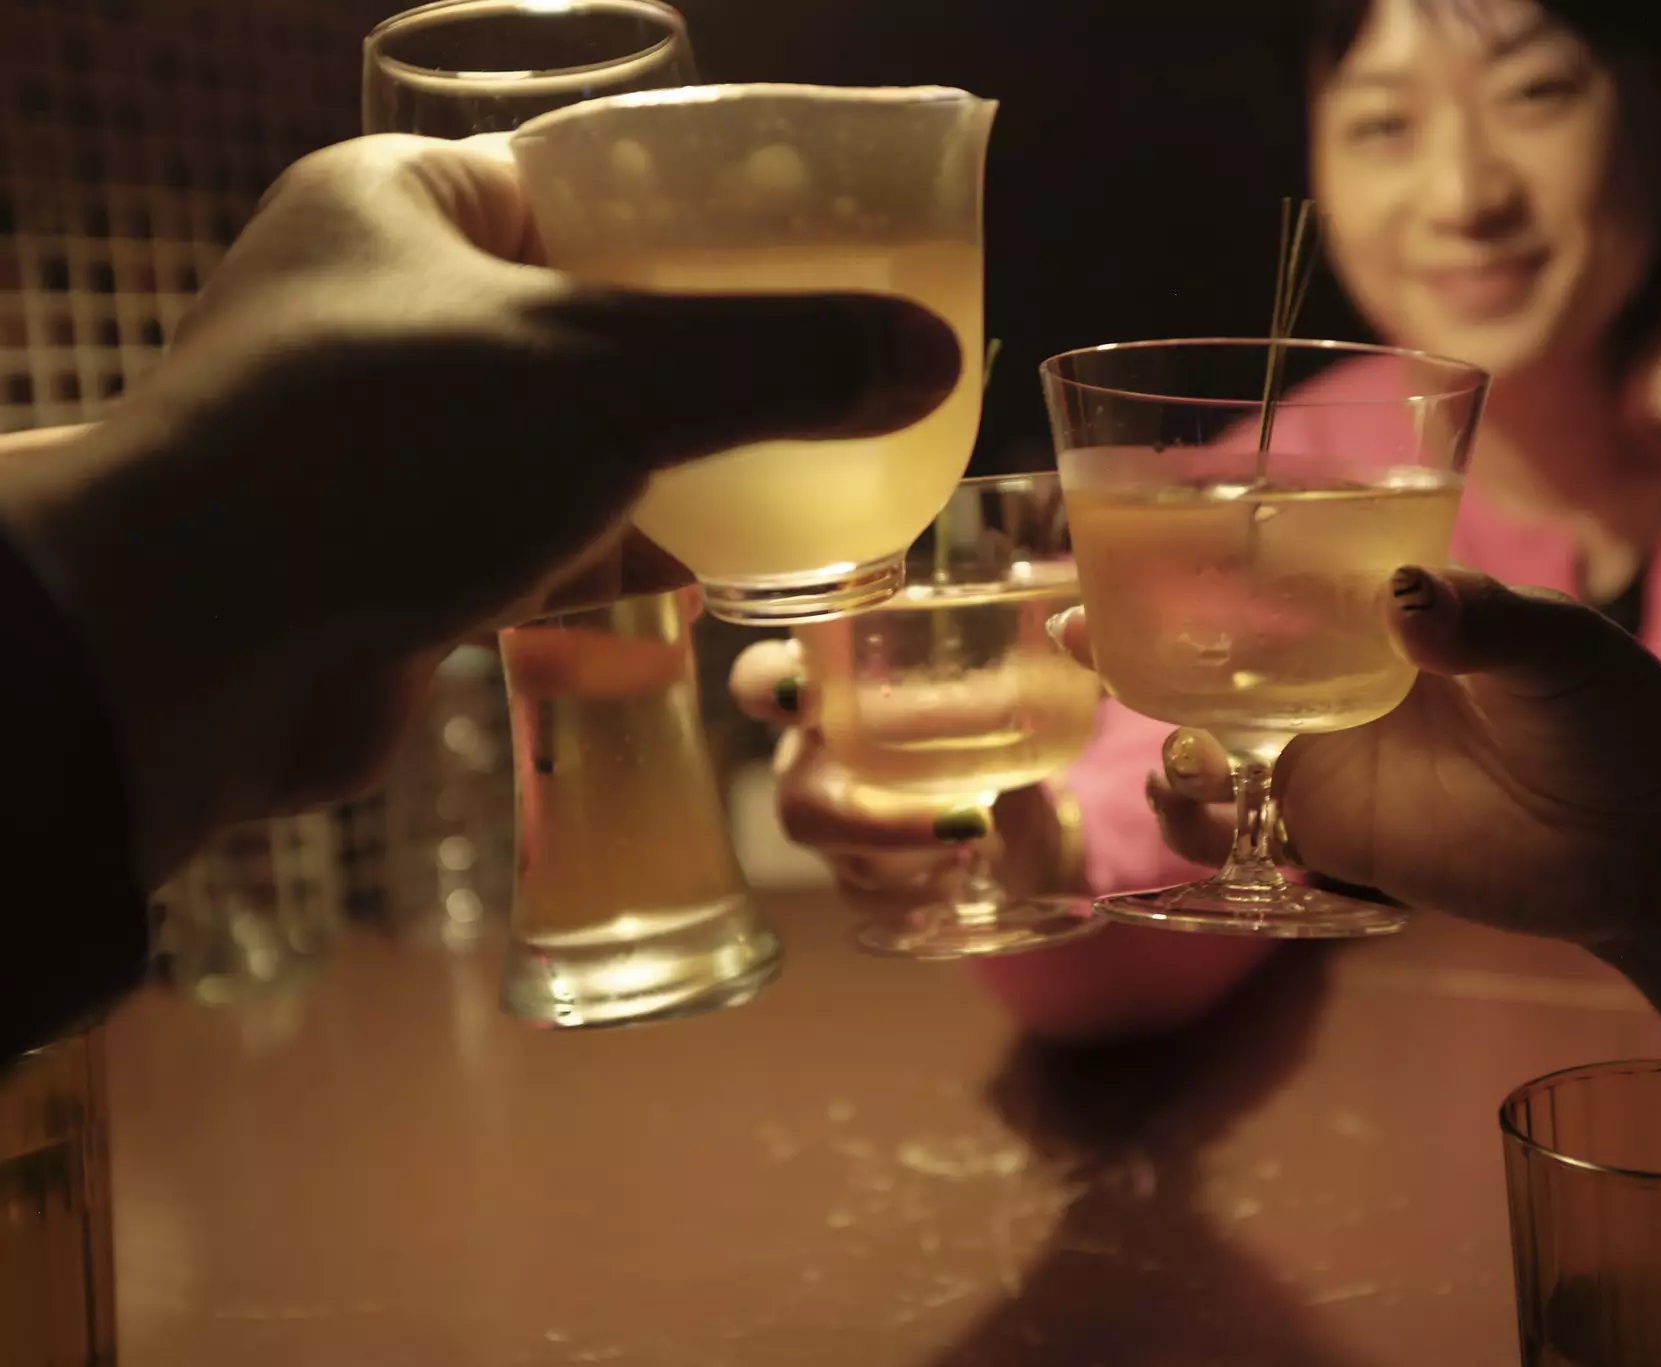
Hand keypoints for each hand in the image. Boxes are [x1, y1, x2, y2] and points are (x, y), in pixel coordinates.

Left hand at [0, 133, 958, 880]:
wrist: (191, 659)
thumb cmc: (382, 456)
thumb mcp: (610, 377)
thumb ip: (777, 360)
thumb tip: (930, 358)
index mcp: (407, 205)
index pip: (590, 185)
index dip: (709, 218)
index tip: (817, 256)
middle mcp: (389, 314)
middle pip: (598, 319)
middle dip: (712, 359)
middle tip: (828, 374)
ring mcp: (390, 445)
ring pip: (575, 440)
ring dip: (677, 466)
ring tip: (805, 470)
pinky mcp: (400, 559)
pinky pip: (543, 539)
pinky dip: (625, 556)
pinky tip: (719, 575)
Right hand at [729, 636, 1277, 1039]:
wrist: (1016, 787)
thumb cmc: (993, 711)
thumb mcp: (1013, 678)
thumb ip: (1037, 651)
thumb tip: (1074, 629)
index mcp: (831, 688)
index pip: (760, 680)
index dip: (763, 689)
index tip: (797, 694)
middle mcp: (817, 759)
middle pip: (798, 803)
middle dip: (870, 820)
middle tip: (964, 819)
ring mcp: (836, 828)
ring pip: (841, 874)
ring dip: (912, 866)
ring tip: (989, 845)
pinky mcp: (863, 878)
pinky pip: (869, 904)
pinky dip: (921, 899)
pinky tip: (969, 880)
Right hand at [1081, 569, 1660, 946]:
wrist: (1647, 845)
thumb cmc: (1613, 720)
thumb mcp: (1554, 650)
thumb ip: (1476, 620)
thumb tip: (1403, 597)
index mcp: (1377, 610)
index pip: (1267, 571)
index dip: (1190, 556)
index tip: (1120, 535)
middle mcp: (1335, 676)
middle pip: (1210, 651)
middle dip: (1132, 641)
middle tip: (1071, 629)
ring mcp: (1326, 756)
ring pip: (1206, 741)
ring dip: (1159, 742)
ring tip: (1170, 754)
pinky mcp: (1330, 833)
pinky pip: (1238, 828)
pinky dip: (1197, 824)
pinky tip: (1196, 812)